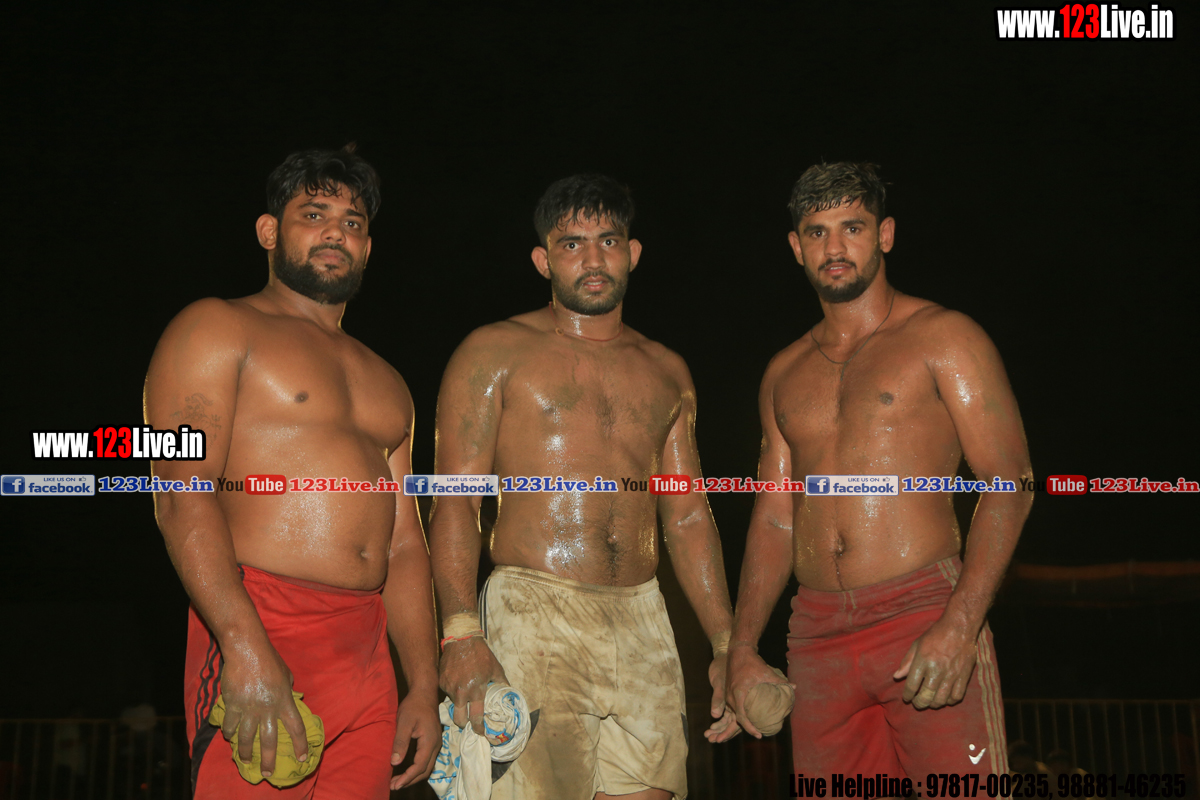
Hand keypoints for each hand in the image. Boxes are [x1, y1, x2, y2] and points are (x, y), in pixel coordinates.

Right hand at [218, 647, 306, 778]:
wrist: (247, 649)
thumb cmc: (269, 659)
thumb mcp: (287, 674)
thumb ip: (288, 689)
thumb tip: (289, 698)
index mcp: (285, 701)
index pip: (296, 728)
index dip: (300, 744)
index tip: (301, 758)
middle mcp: (268, 709)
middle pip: (270, 741)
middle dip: (269, 760)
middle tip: (268, 774)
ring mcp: (249, 708)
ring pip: (247, 738)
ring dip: (246, 752)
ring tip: (246, 761)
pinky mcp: (233, 705)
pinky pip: (230, 725)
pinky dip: (228, 732)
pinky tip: (229, 736)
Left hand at [389, 690, 441, 789]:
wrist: (424, 693)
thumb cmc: (413, 706)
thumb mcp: (404, 723)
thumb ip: (400, 743)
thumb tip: (394, 762)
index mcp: (429, 741)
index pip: (419, 766)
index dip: (407, 778)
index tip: (395, 785)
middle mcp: (436, 745)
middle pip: (425, 770)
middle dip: (410, 780)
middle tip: (394, 786)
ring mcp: (436, 744)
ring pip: (427, 767)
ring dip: (413, 776)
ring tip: (398, 781)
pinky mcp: (433, 742)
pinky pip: (427, 760)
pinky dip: (417, 769)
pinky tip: (406, 769)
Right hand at [438, 636, 507, 733]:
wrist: (463, 640)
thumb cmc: (481, 655)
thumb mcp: (496, 669)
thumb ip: (501, 683)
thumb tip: (508, 693)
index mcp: (476, 691)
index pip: (476, 717)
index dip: (479, 728)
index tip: (480, 732)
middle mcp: (461, 693)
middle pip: (459, 720)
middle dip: (464, 724)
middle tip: (468, 722)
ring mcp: (449, 688)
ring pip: (453, 705)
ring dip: (459, 705)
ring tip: (464, 697)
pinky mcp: (441, 682)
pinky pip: (446, 693)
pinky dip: (452, 692)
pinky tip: (457, 684)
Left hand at [703, 653, 741, 742]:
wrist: (735, 652)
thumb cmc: (730, 666)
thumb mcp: (719, 683)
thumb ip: (717, 699)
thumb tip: (714, 714)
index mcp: (740, 703)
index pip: (737, 724)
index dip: (729, 733)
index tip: (720, 740)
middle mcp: (740, 704)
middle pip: (733, 724)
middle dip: (722, 733)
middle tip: (711, 740)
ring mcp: (736, 701)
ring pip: (729, 720)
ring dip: (719, 729)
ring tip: (708, 736)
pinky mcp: (731, 697)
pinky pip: (726, 712)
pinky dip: (719, 720)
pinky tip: (712, 727)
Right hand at [724, 643, 791, 738]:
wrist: (738, 651)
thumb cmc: (752, 662)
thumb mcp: (766, 672)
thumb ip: (780, 681)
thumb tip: (794, 687)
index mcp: (738, 694)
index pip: (742, 718)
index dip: (750, 728)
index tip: (759, 735)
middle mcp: (730, 696)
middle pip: (737, 718)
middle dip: (747, 727)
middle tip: (759, 733)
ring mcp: (727, 694)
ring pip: (734, 712)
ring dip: (743, 720)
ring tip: (754, 726)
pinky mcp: (727, 691)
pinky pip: (733, 706)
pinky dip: (740, 712)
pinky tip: (749, 714)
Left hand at [893, 615, 977, 708]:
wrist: (959, 628)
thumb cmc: (936, 635)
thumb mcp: (917, 645)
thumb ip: (907, 662)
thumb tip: (896, 677)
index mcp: (922, 661)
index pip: (911, 685)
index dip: (908, 695)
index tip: (907, 698)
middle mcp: (936, 670)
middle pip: (926, 696)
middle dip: (919, 703)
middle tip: (917, 704)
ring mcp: (951, 675)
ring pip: (941, 699)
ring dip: (933, 704)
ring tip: (930, 702)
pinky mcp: (964, 676)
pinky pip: (957, 696)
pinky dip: (949, 701)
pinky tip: (945, 698)